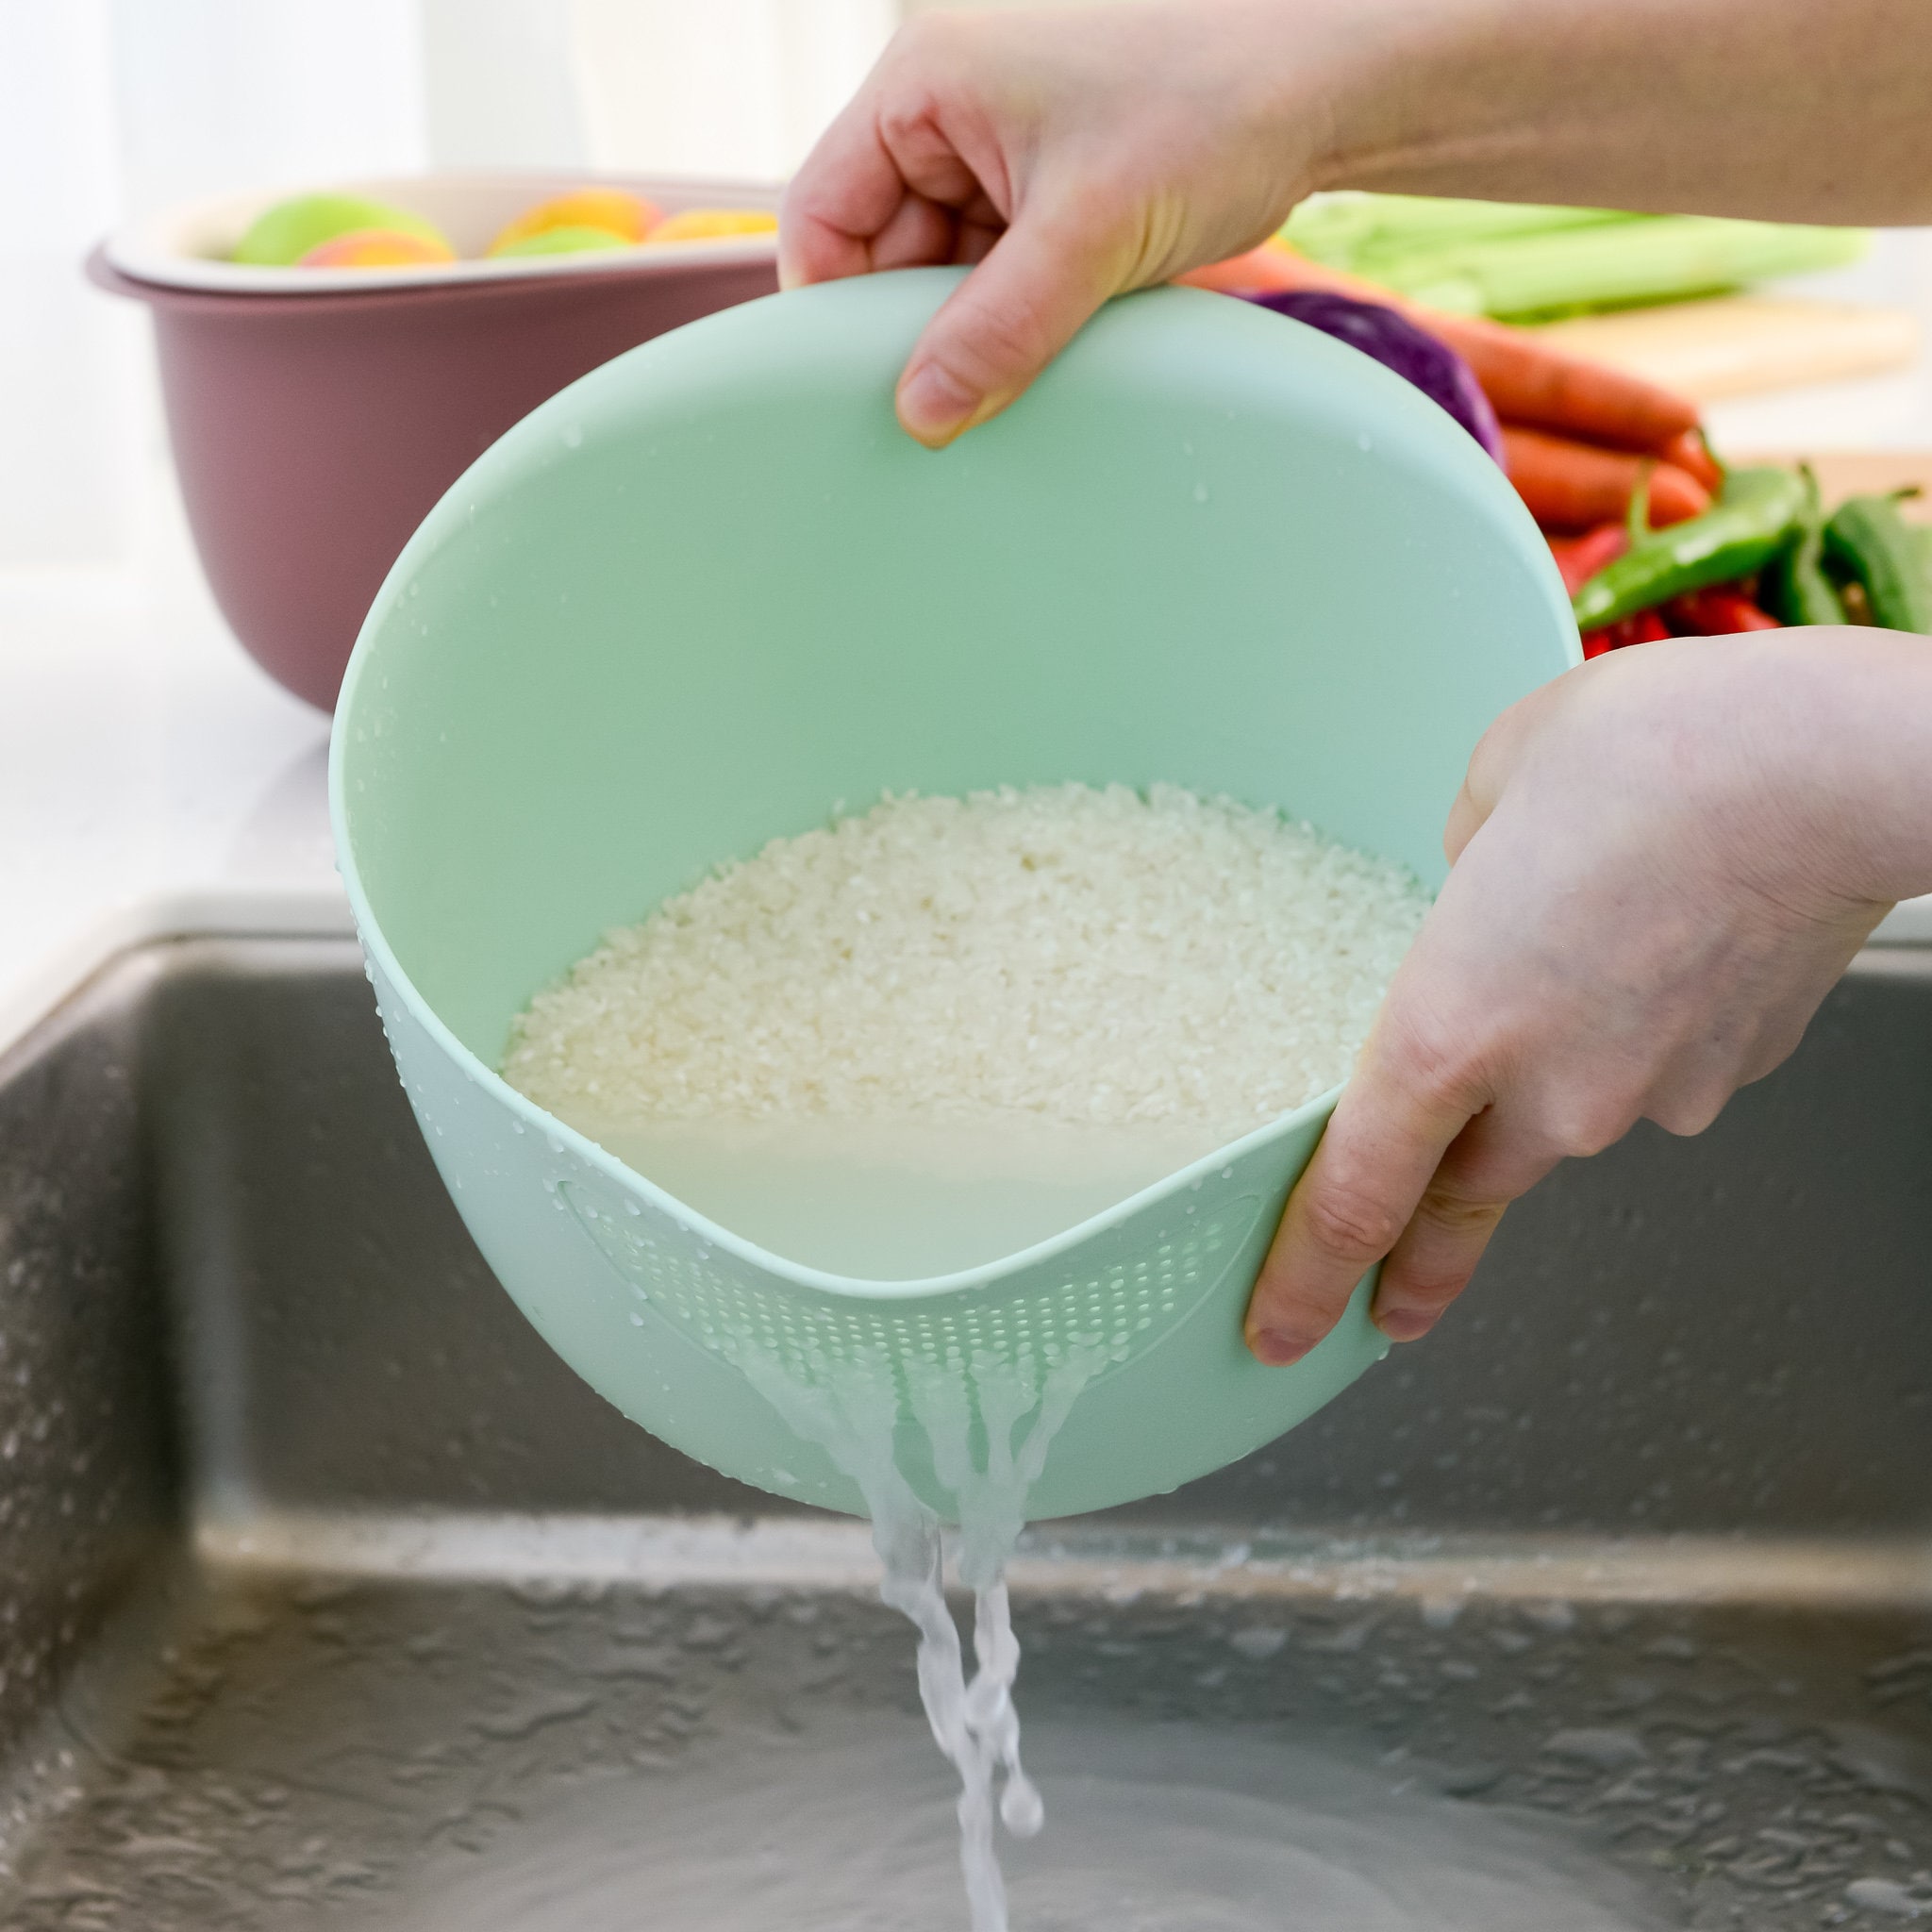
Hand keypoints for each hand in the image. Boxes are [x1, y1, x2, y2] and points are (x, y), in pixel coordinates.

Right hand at [779, 2, 1340, 445]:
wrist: (1332, 84)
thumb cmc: (1216, 107)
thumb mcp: (1091, 233)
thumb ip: (996, 331)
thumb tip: (921, 418)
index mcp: (925, 78)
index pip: (821, 212)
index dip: (833, 310)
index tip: (863, 393)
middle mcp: (948, 103)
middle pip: (880, 248)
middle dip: (917, 324)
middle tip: (955, 397)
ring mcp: (998, 144)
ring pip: (943, 268)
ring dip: (975, 324)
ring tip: (1028, 355)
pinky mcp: (1047, 184)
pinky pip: (998, 267)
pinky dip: (1017, 312)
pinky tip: (1054, 338)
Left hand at [1245, 630, 1931, 1364]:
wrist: (1827, 770)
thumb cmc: (1656, 758)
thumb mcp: (1491, 792)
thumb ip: (1463, 875)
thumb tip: (1487, 902)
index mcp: (1446, 1029)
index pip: (1355, 1199)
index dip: (1309, 1279)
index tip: (1284, 1331)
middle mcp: (1545, 1093)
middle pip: (1459, 1202)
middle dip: (1420, 1261)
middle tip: (1393, 1307)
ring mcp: (1645, 1099)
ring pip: (1562, 1129)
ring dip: (1544, 1088)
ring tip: (1571, 969)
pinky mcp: (1724, 1080)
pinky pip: (1646, 1077)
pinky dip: (1631, 1036)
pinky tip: (1649, 953)